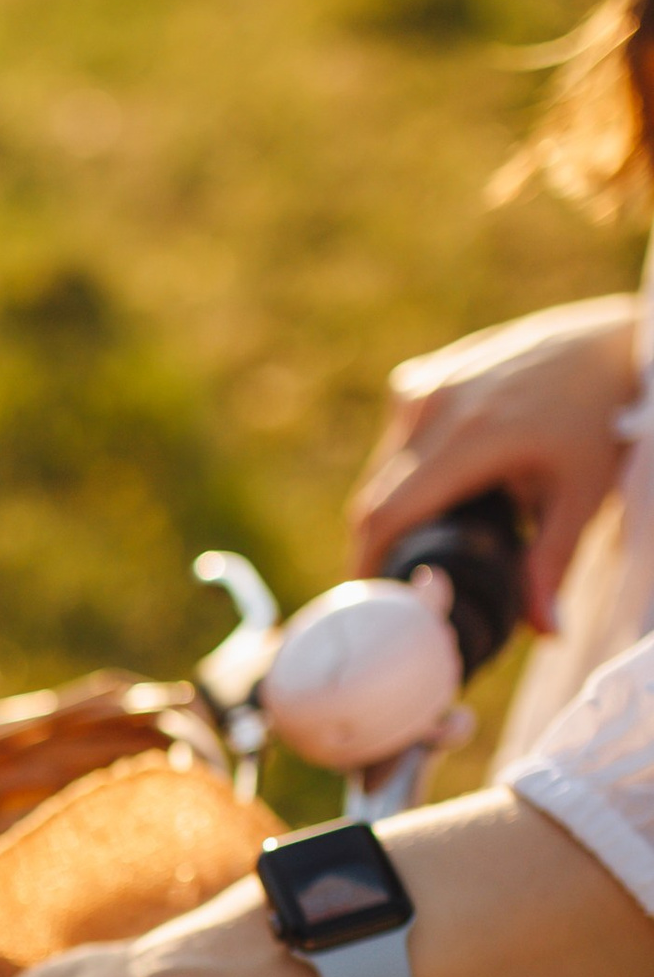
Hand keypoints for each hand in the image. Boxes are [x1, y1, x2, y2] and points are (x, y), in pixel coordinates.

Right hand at [349, 293, 637, 631]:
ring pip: (382, 468)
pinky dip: (405, 473)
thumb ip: (553, 562)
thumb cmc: (603, 416)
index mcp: (467, 437)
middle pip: (374, 496)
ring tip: (421, 546)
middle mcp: (432, 405)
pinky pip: (396, 439)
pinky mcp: (425, 376)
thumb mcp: (584, 492)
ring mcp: (424, 385)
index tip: (369, 604)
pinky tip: (441, 490)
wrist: (609, 345)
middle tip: (395, 590)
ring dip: (391, 510)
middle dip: (376, 547)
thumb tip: (544, 631)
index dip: (367, 564)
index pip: (386, 514)